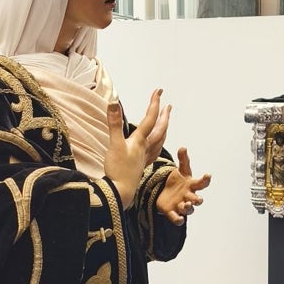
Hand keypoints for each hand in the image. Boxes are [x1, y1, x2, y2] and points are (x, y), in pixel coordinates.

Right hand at [104, 89, 170, 207]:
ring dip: (163, 130)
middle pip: (159, 129)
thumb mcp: (114, 144)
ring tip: (165, 123)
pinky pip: (154, 153)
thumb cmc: (117, 170)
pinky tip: (155, 147)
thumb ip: (114, 124)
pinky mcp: (140, 167)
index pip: (150, 118)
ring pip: (159, 141)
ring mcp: (144, 158)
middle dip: (164, 116)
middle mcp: (145, 148)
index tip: (159, 91)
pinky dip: (157, 146)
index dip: (154, 103)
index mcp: (139, 141)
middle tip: (169, 106)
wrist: (120, 193)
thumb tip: (114, 103)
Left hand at [156, 147, 209, 225]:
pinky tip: (178, 218)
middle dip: (198, 200)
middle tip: (196, 198)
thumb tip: (183, 147)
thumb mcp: (180, 170)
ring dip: (188, 208)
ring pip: (189, 210)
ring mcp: (181, 206)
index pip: (201, 183)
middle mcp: (188, 197)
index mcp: (191, 186)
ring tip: (184, 204)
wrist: (165, 193)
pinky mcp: (172, 213)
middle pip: (197, 200)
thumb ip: (183, 160)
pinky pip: (177, 219)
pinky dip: (178, 220)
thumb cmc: (177, 182)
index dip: (205, 180)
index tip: (208, 175)